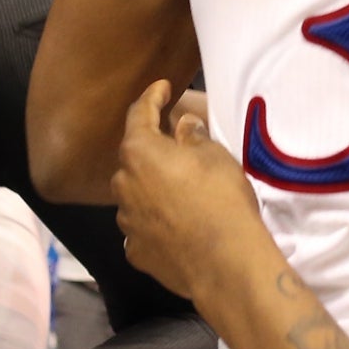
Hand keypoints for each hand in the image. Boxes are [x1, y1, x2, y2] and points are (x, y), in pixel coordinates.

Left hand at [112, 81, 262, 300]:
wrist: (224, 262)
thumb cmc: (221, 198)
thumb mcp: (215, 156)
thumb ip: (193, 136)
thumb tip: (183, 125)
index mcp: (139, 152)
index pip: (140, 113)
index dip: (152, 96)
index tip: (162, 87)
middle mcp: (123, 184)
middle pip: (134, 158)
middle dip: (152, 149)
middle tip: (177, 146)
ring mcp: (126, 221)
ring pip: (135, 194)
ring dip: (151, 187)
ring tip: (179, 190)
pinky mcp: (136, 251)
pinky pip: (142, 227)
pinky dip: (154, 220)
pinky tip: (174, 224)